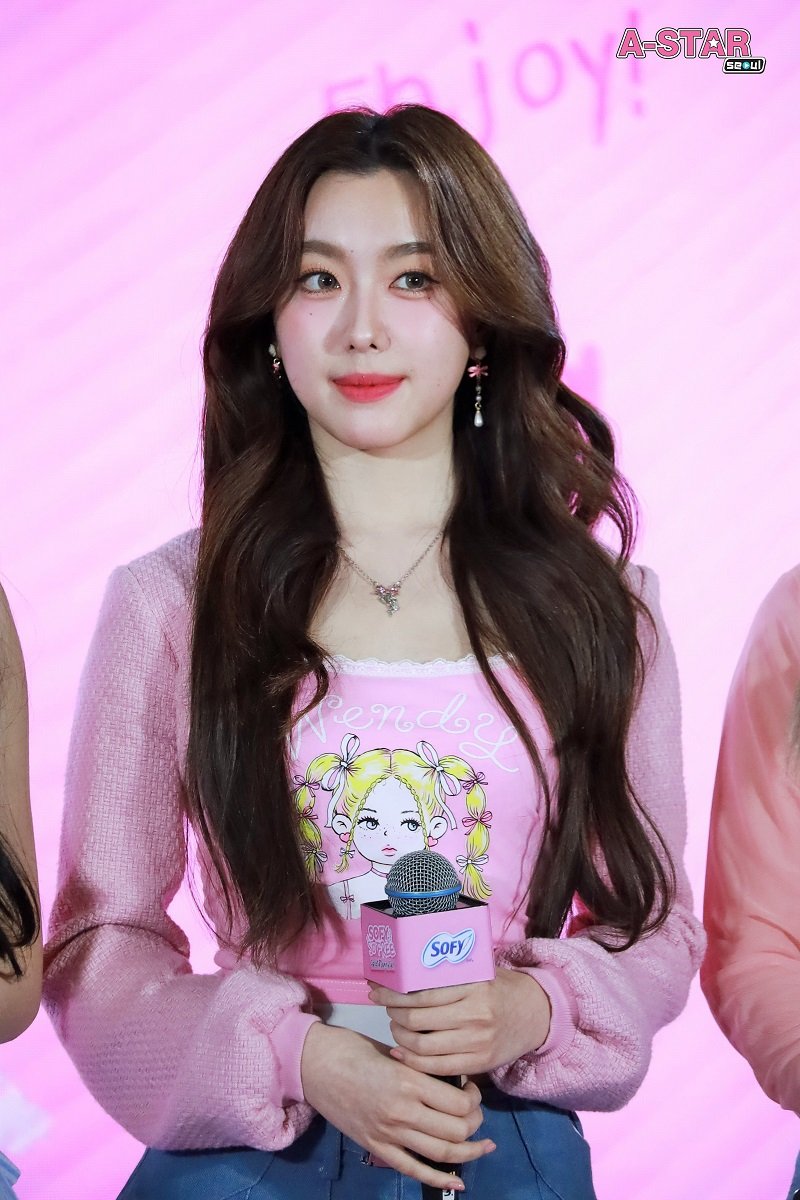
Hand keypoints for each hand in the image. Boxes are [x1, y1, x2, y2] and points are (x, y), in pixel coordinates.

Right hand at [300, 1022, 493, 1191]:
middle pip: (457, 1131)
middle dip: (475, 1124)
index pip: (459, 1103)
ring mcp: (388, 1134)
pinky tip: (460, 1181)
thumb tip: (449, 1080)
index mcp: (407, 1080)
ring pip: (442, 1153)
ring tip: (480, 1143)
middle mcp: (401, 1111)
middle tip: (475, 1113)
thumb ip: (419, 1068)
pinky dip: (440, 1178)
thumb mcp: (391, 1051)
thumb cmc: (350, 1049)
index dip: (474, 1099)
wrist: (311, 1065)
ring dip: (468, 1151)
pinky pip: (414, 1170)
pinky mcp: (375, 1147)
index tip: (471, 1089)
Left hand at [369, 968, 551, 1077]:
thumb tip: (403, 977)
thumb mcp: (478, 973)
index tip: (377, 990)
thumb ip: (448, 976)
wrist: (537, 1013)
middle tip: (386, 1008)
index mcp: (472, 987)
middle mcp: (474, 1015)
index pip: (420, 993)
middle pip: (416, 1020)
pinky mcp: (479, 1063)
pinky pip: (435, 1067)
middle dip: (393, 1015)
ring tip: (396, 1028)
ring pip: (422, 1046)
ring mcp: (477, 1042)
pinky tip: (403, 1052)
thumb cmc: (500, 988)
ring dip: (399, 1038)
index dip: (393, 994)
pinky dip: (413, 1061)